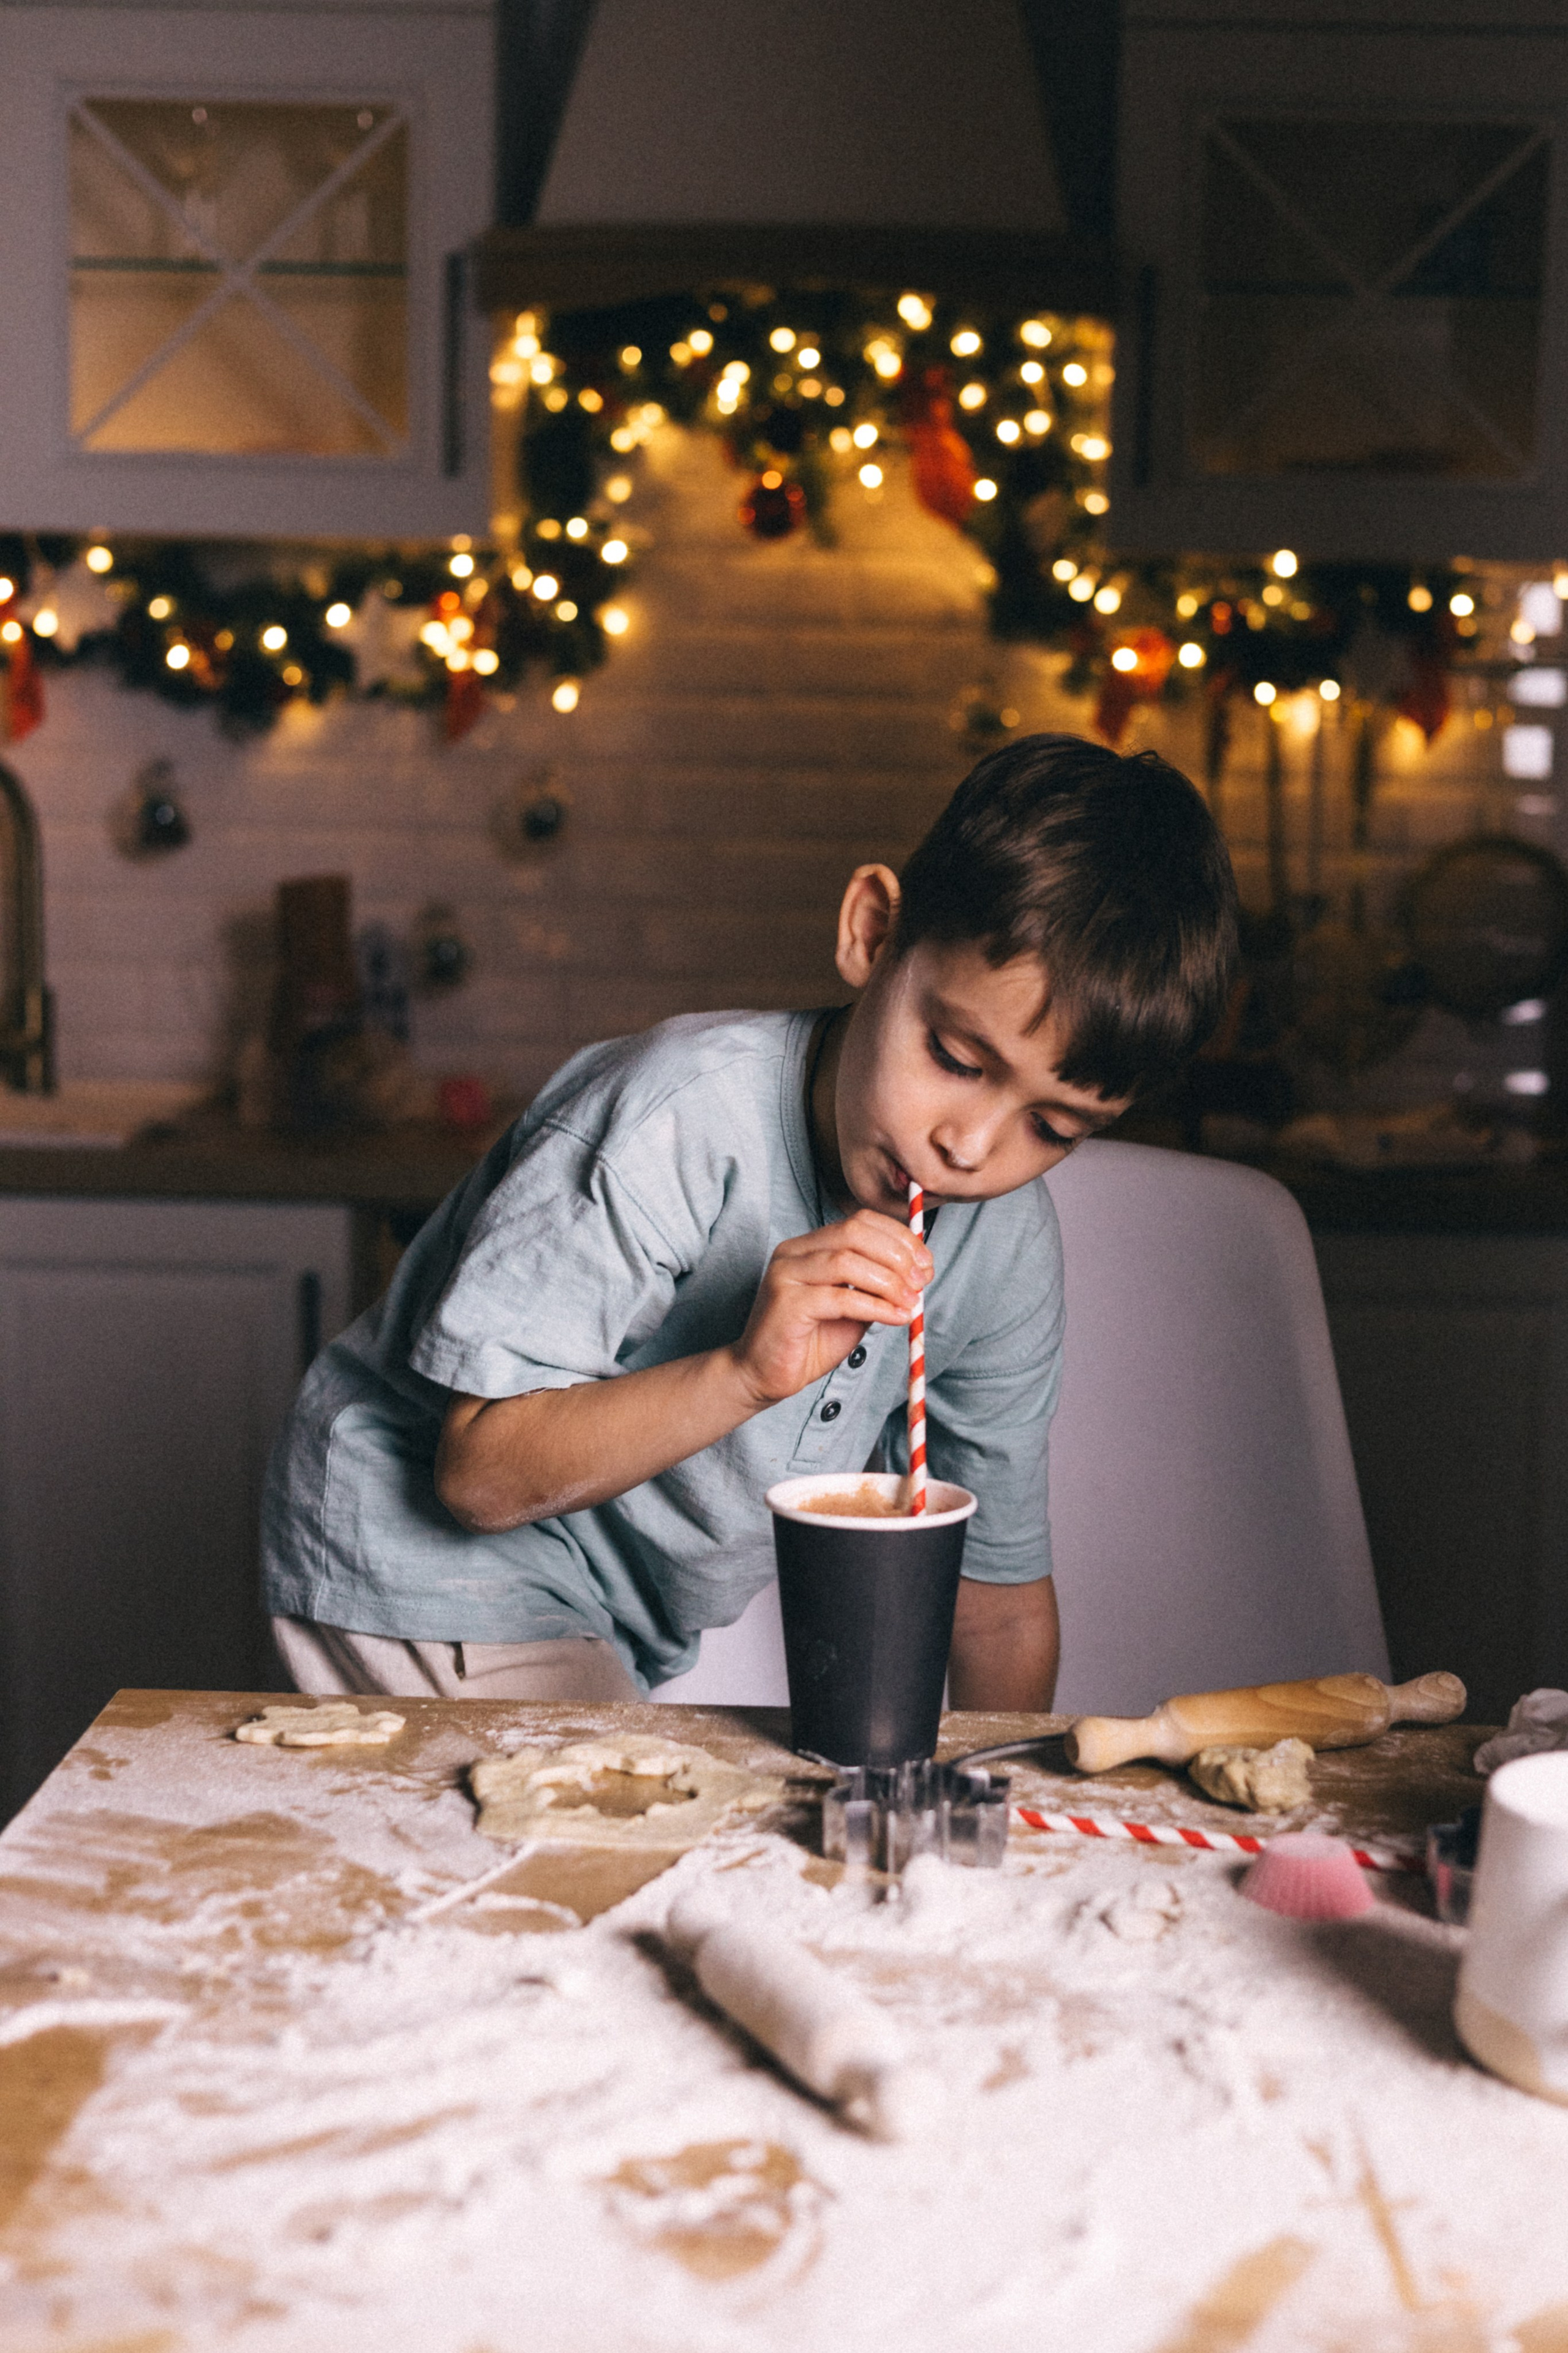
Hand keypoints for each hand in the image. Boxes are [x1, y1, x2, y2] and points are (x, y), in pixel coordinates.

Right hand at [729, 1209, 933, 1409]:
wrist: (765, 1375)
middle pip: (854, 1233)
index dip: (899, 1238)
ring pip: (847, 1260)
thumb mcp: (853, 1307)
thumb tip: (918, 1273)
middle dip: (897, 1255)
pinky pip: (840, 1297)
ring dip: (889, 1281)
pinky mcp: (786, 1303)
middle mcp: (793, 1252)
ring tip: (911, 1302)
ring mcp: (786, 1274)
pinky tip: (896, 1317)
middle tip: (921, 1281)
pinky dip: (875, 1306)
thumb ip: (877, 1286)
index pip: (860, 1222)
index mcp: (808, 1246)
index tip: (926, 1264)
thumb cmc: (809, 1341)